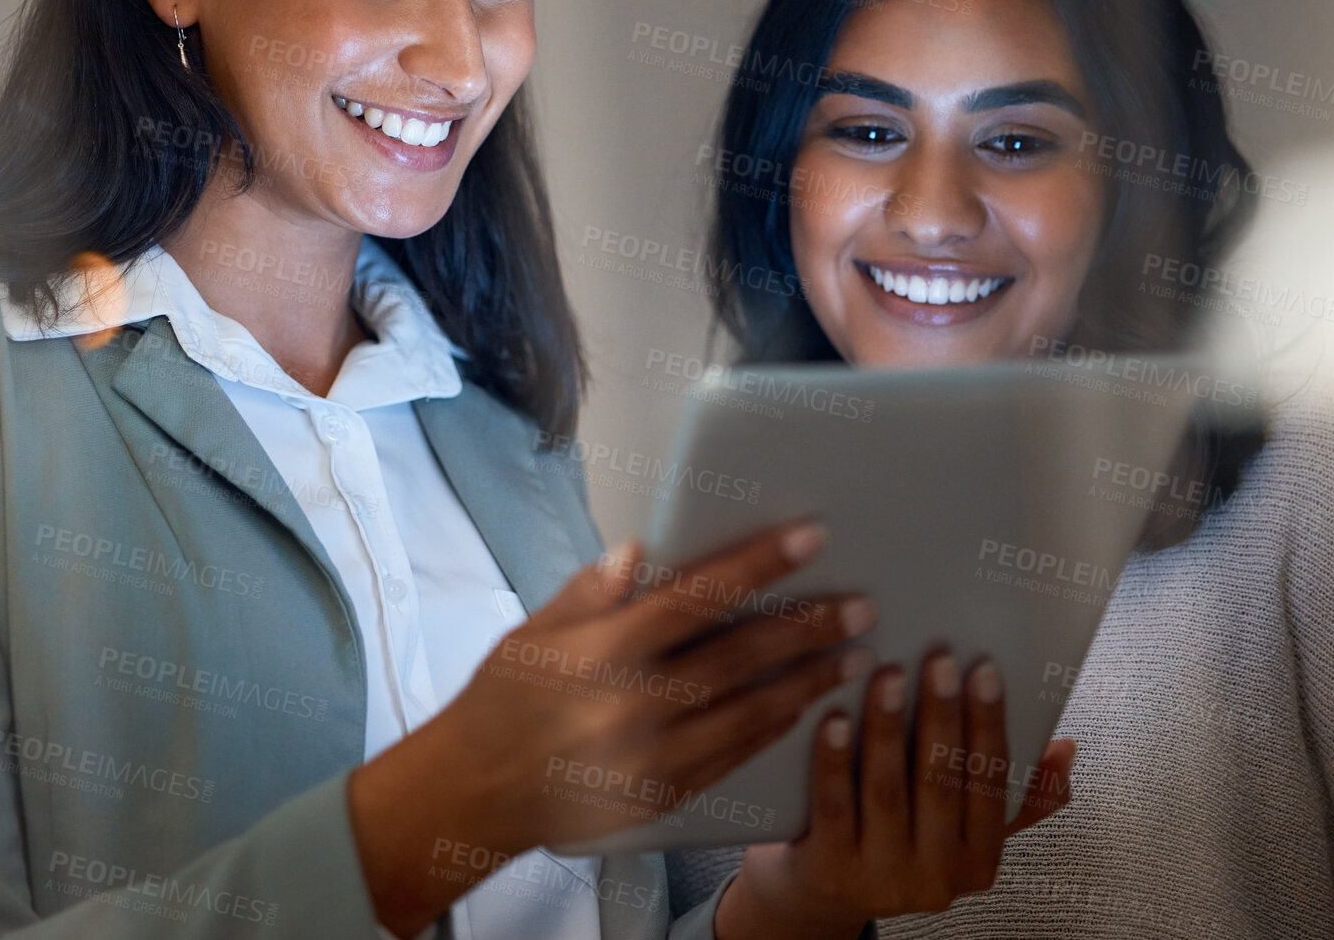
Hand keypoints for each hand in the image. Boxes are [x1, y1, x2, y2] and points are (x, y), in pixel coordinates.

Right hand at [348, 519, 877, 936]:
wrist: (474, 791)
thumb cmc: (503, 698)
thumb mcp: (536, 630)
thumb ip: (593, 590)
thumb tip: (642, 550)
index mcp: (604, 651)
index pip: (699, 596)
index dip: (759, 564)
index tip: (809, 537)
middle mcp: (634, 705)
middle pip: (740, 656)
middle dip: (807, 626)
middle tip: (860, 605)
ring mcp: (652, 759)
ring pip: (750, 713)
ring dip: (807, 682)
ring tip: (852, 656)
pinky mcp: (661, 797)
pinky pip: (733, 758)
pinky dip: (773, 729)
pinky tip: (803, 705)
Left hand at [715, 654, 1075, 939]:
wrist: (827, 891)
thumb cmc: (903, 839)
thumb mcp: (964, 828)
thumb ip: (1018, 795)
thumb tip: (1065, 750)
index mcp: (979, 862)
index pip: (992, 783)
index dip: (990, 724)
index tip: (984, 669)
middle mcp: (937, 877)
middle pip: (941, 783)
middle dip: (943, 716)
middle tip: (939, 660)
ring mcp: (881, 878)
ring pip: (888, 791)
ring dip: (889, 728)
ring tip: (887, 676)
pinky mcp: (830, 871)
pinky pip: (835, 806)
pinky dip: (835, 761)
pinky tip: (834, 720)